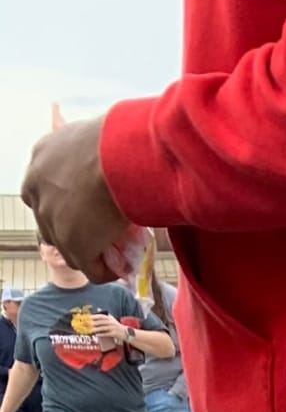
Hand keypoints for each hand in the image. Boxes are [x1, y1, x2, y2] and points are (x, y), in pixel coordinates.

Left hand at [21, 116, 126, 282]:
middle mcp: (37, 189)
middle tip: (102, 233)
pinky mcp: (73, 245)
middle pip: (51, 222)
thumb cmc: (116, 140)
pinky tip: (121, 267)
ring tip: (114, 253)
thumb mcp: (89, 138)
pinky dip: (105, 272)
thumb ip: (85, 157)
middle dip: (75, 230)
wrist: (120, 156)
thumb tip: (102, 168)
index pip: (45, 192)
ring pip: (68, 248)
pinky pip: (90, 269)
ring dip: (90, 253)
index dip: (68, 205)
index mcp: (40, 160)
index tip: (91, 210)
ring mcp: (53, 219)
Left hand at [90, 310, 132, 343]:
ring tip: (89, 330)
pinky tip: (96, 335)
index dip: (93, 317)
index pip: (99, 316)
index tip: (87, 318)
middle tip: (85, 324)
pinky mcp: (114, 334)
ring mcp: (112, 328)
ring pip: (102, 328)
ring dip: (95, 329)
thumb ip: (104, 314)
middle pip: (99, 322)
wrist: (126, 332)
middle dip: (92, 323)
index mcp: (109, 318)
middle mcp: (110, 322)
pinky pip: (106, 334)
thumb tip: (98, 308)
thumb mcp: (111, 318)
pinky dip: (101, 334)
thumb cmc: (117, 325)